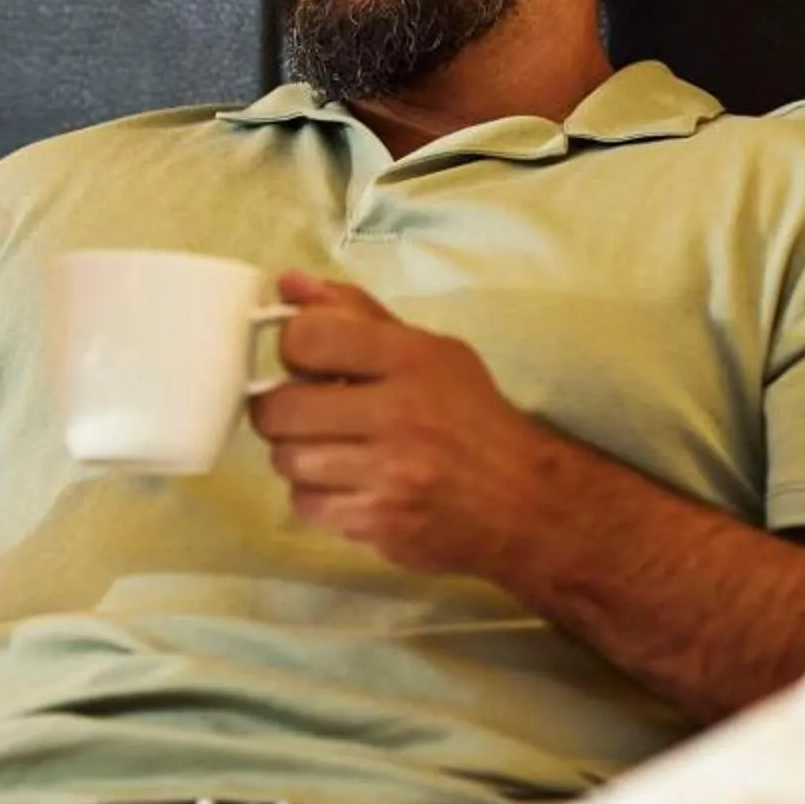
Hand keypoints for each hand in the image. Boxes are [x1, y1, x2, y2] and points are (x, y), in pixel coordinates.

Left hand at [246, 270, 560, 575]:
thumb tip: (286, 281)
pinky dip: (316, 498)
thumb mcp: (427, 351)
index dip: (294, 348)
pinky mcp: (380, 522)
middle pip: (280, 407)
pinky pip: (306, 505)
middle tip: (307, 415)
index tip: (308, 362)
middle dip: (282, 411)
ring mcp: (389, 473)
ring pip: (287, 460)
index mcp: (410, 358)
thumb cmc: (469, 417)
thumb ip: (354, 314)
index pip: (306, 337)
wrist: (524, 500)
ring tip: (332, 452)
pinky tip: (348, 488)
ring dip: (299, 456)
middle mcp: (399, 412)